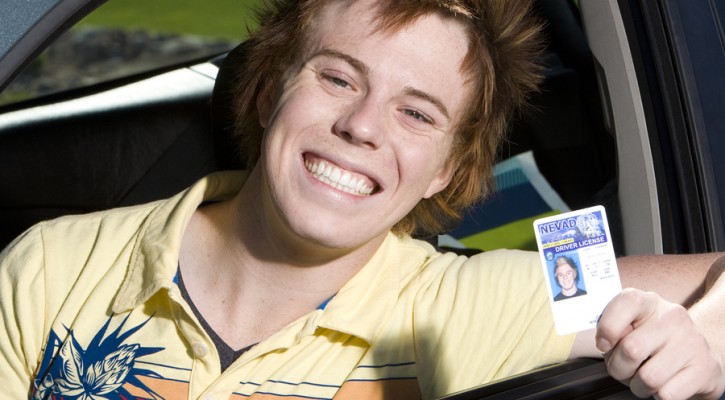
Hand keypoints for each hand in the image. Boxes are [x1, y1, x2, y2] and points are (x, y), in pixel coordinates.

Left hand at [596, 288, 724, 398]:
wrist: (695, 357)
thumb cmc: (652, 343)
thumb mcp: (629, 328)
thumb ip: (613, 329)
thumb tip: (606, 343)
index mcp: (649, 302)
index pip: (627, 301)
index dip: (608, 327)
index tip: (604, 344)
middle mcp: (673, 317)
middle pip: (631, 350)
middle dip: (618, 368)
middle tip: (624, 369)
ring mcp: (692, 341)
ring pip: (649, 378)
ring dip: (638, 386)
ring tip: (644, 379)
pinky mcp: (705, 368)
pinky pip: (667, 394)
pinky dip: (658, 396)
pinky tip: (664, 384)